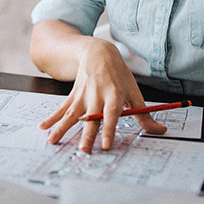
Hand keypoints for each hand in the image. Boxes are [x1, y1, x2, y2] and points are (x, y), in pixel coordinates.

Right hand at [38, 38, 166, 152]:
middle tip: (83, 151)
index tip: (106, 145)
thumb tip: (161, 132)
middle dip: (86, 135)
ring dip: (62, 128)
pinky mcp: (73, 95)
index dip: (109, 129)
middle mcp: (97, 95)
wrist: (98, 52)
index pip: (112, 114)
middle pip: (91, 118)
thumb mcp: (134, 91)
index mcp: (114, 94)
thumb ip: (145, 115)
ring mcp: (83, 95)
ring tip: (53, 142)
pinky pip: (62, 109)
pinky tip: (43, 128)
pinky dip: (52, 118)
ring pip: (72, 114)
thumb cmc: (119, 74)